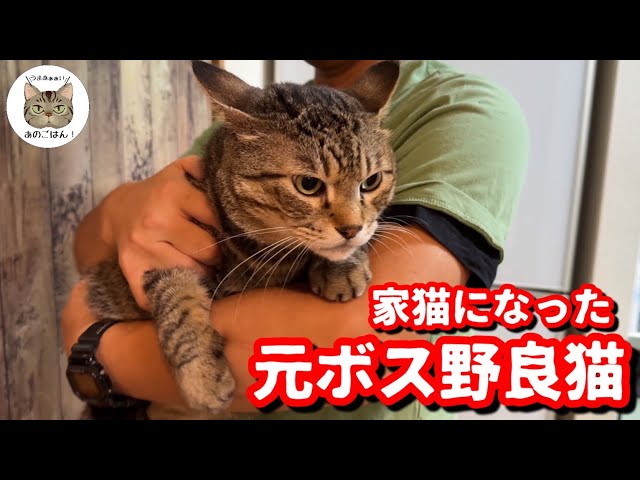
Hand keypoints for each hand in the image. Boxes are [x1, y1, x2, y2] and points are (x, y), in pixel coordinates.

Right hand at [103, 155, 220, 310]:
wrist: (117, 212)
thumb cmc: (159, 194)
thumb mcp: (179, 171)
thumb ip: (205, 168)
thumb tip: (230, 174)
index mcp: (172, 194)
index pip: (215, 218)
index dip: (226, 228)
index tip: (229, 232)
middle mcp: (157, 220)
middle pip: (207, 250)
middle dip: (217, 254)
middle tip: (216, 252)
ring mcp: (143, 247)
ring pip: (191, 272)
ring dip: (201, 272)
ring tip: (201, 264)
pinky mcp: (132, 268)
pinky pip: (160, 291)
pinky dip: (174, 292)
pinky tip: (181, 283)